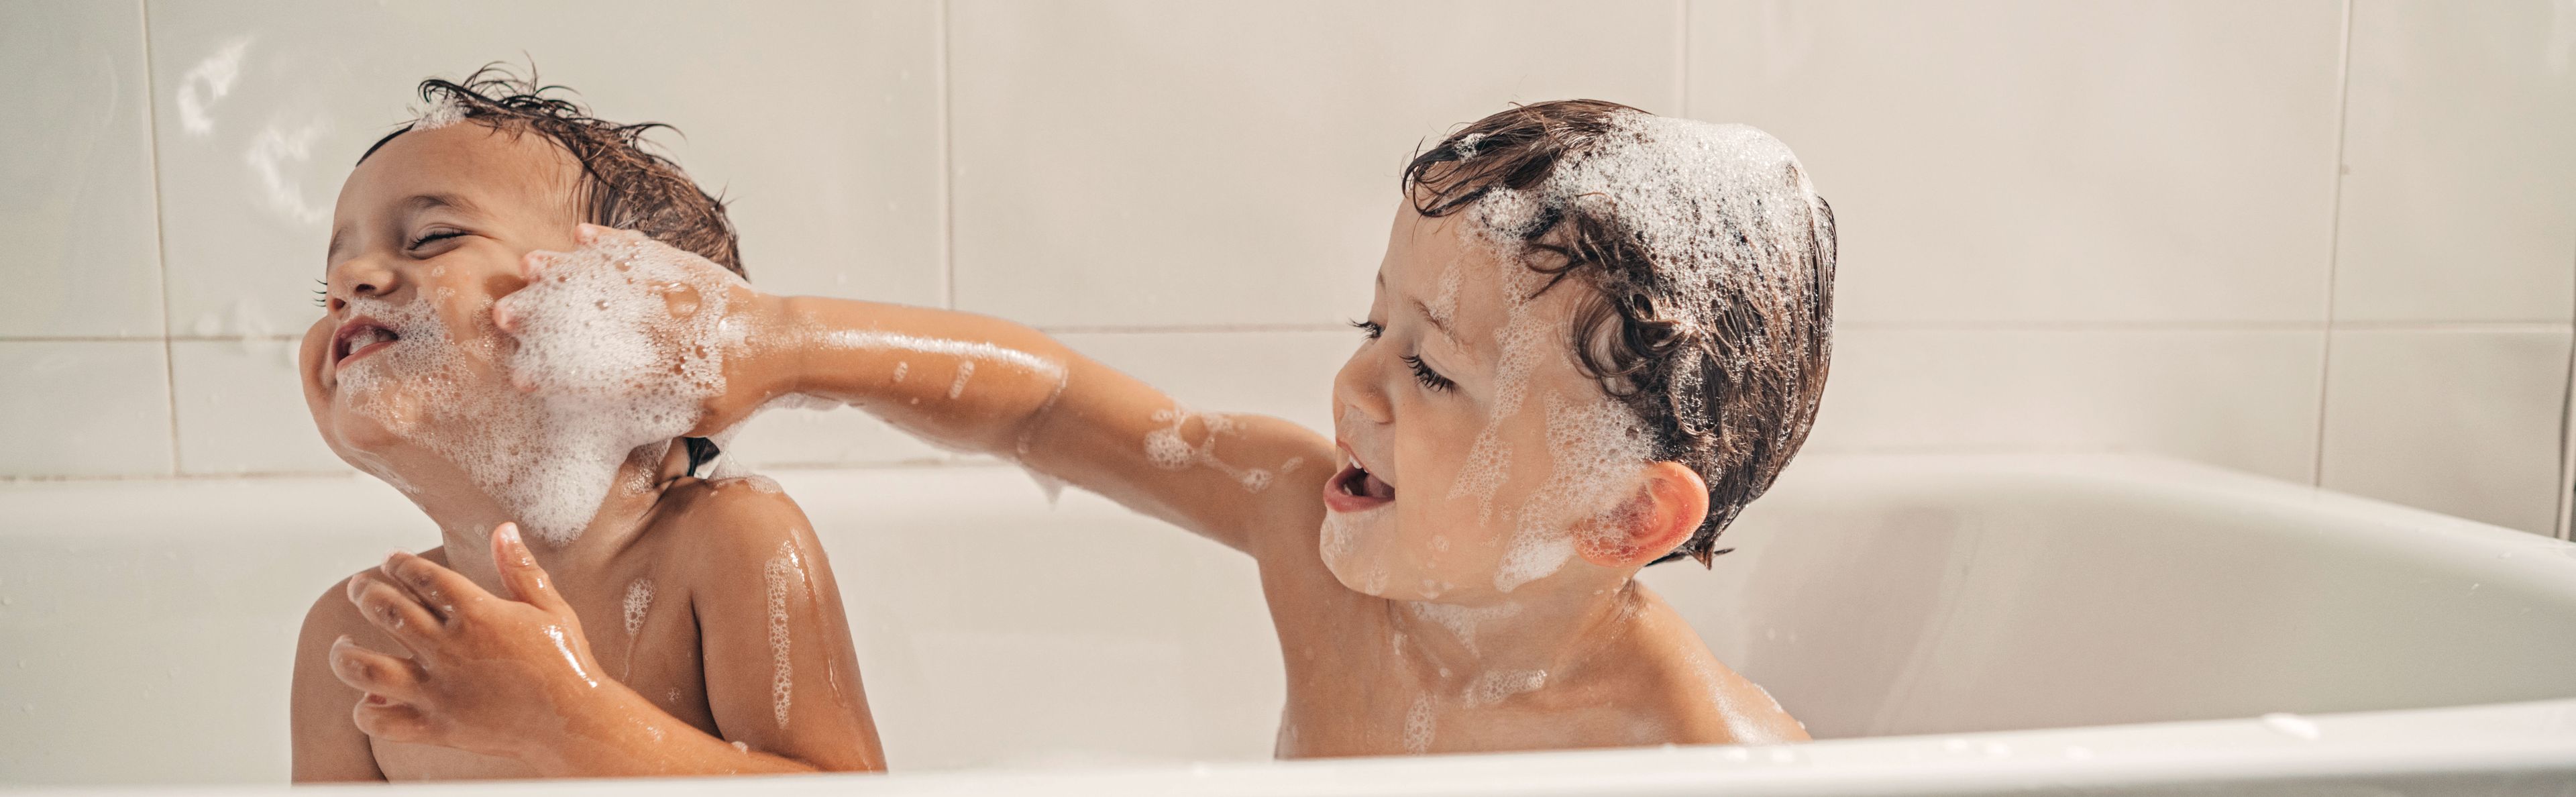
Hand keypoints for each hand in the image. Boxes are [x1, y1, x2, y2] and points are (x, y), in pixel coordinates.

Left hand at [330, 523, 619, 761]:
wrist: (575, 723)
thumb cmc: (566, 663)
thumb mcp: (550, 607)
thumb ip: (520, 568)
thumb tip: (503, 529)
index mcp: (477, 615)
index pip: (420, 576)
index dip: (399, 563)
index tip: (391, 560)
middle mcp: (449, 650)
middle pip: (383, 610)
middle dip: (365, 591)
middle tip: (360, 587)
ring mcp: (437, 691)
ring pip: (363, 667)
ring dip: (345, 651)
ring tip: (344, 643)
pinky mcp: (435, 726)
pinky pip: (379, 720)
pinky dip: (366, 708)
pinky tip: (371, 696)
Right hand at [493, 224, 793, 437]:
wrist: (788, 343)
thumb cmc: (744, 388)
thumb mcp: (703, 418)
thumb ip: (657, 417)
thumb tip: (606, 426)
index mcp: (672, 372)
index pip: (602, 375)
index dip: (559, 376)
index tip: (521, 376)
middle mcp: (670, 328)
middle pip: (596, 320)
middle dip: (546, 317)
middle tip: (503, 317)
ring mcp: (677, 293)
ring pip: (613, 279)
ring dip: (566, 272)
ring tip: (528, 266)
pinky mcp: (687, 269)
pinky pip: (645, 252)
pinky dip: (612, 244)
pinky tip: (580, 237)